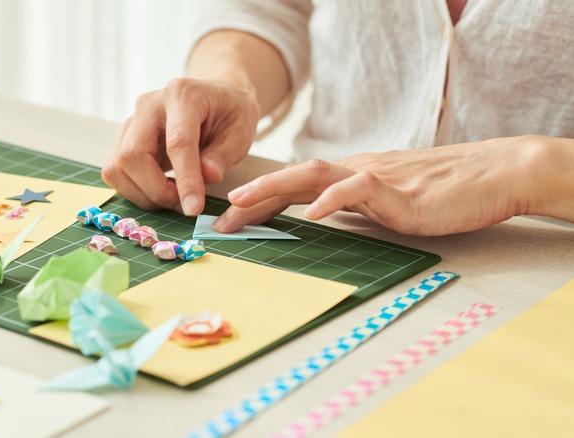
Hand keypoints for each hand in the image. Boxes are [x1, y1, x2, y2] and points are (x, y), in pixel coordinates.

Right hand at [101, 77, 260, 215]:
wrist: (213, 97)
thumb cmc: (229, 113)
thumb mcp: (240, 131)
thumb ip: (223, 155)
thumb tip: (208, 176)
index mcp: (182, 96)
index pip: (177, 141)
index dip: (185, 179)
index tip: (194, 208)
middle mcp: (148, 105)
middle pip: (132, 154)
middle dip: (156, 190)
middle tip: (185, 205)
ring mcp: (131, 122)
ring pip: (118, 168)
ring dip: (144, 194)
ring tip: (175, 199)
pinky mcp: (123, 140)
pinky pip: (117, 173)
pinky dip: (137, 191)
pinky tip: (162, 191)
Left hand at [213, 136, 564, 235]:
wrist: (490, 175)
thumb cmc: (441, 192)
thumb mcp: (387, 203)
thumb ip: (356, 209)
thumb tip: (326, 221)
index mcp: (350, 177)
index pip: (296, 187)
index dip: (261, 203)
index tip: (231, 222)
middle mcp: (354, 171)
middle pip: (293, 179)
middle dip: (253, 198)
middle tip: (220, 221)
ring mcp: (374, 177)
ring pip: (313, 174)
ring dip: (274, 189)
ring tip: (243, 203)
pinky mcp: (396, 189)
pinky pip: (356, 188)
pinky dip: (332, 199)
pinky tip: (312, 212)